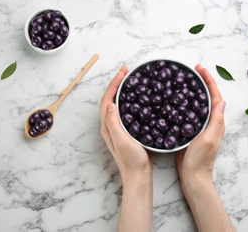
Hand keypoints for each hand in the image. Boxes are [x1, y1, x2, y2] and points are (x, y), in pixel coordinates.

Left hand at [100, 66, 152, 181]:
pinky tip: (140, 99)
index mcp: (107, 125)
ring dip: (123, 90)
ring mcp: (119, 128)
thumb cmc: (130, 160)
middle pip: (111, 99)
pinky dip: (131, 100)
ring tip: (132, 80)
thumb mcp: (121, 140)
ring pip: (119, 104)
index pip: (107, 99)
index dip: (113, 84)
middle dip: (117, 83)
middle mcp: (110, 125)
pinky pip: (127, 110)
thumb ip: (114, 122)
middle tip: (127, 71)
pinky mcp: (127, 131)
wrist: (138, 175)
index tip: (123, 72)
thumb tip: (111, 103)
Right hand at [176, 65, 234, 231]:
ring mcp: (200, 126)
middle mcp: (210, 122)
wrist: (193, 177)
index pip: (215, 96)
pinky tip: (175, 100)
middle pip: (207, 97)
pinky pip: (189, 113)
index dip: (209, 81)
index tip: (200, 68)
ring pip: (198, 104)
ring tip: (184, 80)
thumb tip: (221, 100)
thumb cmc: (201, 160)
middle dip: (202, 82)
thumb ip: (216, 120)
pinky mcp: (190, 131)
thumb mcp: (209, 138)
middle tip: (191, 70)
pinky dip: (185, 103)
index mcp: (216, 122)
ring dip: (193, 91)